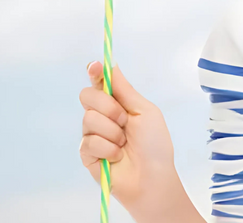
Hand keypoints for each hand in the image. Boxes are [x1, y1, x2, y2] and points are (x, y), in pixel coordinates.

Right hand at [78, 61, 179, 210]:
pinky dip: (108, 148)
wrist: (152, 176)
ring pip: (88, 119)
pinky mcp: (87, 153)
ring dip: (112, 131)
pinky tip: (117, 156)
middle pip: (87, 95)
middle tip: (124, 120)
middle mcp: (102, 116)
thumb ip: (125, 90)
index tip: (95, 67)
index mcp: (118, 103)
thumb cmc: (155, 144)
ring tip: (124, 143)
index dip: (95, 72)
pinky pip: (89, 141)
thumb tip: (112, 65)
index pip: (99, 82)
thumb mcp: (145, 112)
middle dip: (108, 106)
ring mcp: (92, 134)